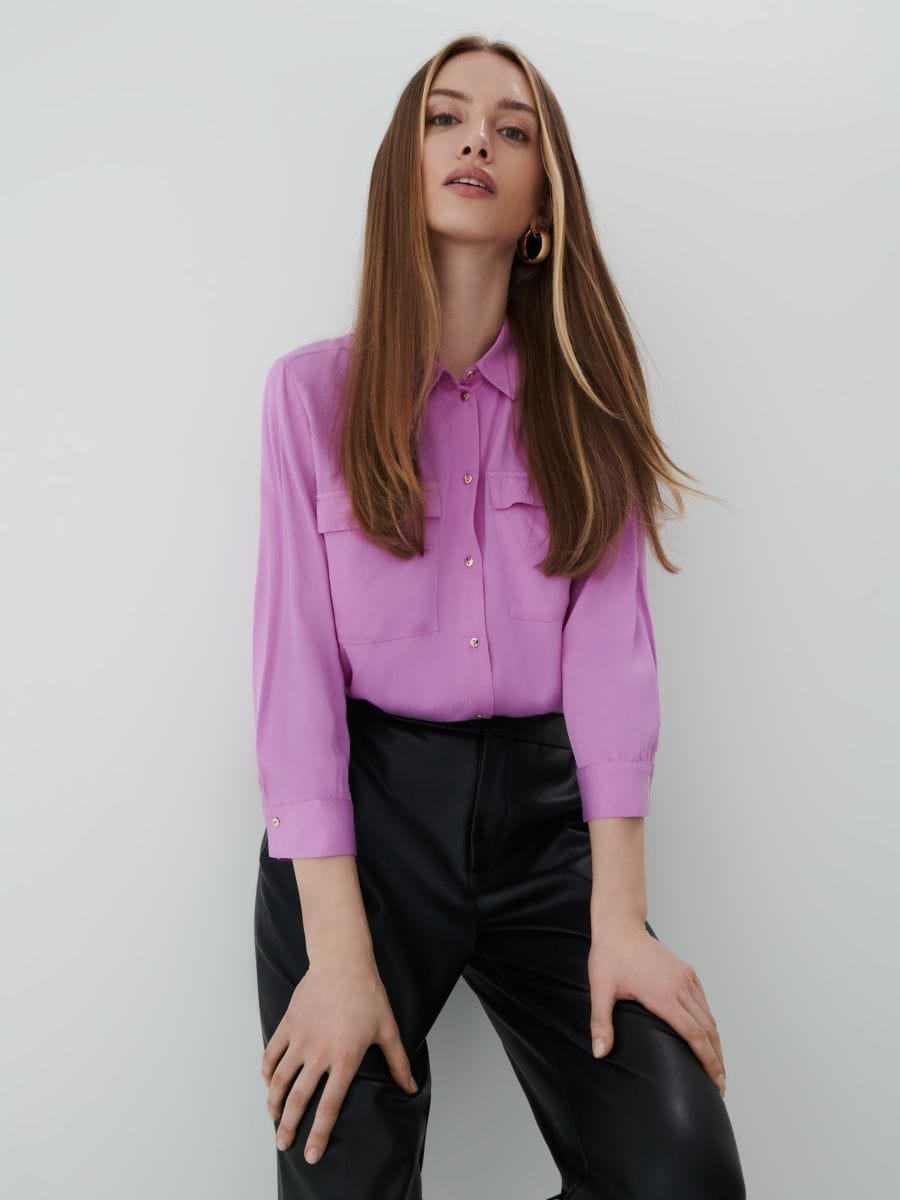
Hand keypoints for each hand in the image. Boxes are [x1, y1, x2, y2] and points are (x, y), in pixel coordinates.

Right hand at [261, 956, 417, 1162]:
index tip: (312, 1153)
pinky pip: (271, 1054)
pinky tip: (269, 1084)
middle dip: (289, 1127)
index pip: (329, 1106)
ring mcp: (300, 1038)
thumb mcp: (388, 1029)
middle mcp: (319, 1053)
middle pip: (298, 1099)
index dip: (319, 1133)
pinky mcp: (288, 1024)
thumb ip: (398, 1062)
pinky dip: (266, 1072)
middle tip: (284, 1145)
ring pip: (279, 1080)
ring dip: (273, 1103)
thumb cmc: (368, 994)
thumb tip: (410, 1087)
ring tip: (274, 1119)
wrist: (343, 962)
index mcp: (344, 1058)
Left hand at [587, 918, 726, 1096]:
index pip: (694, 1034)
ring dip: (716, 1043)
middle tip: (719, 1085)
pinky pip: (703, 1002)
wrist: (620, 927)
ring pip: (709, 1016)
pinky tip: (707, 1037)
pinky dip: (709, 1023)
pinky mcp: (687, 972)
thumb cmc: (609, 957)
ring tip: (716, 1067)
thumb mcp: (600, 989)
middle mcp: (680, 986)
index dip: (708, 1061)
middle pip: (708, 1030)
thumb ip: (601, 1023)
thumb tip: (600, 1053)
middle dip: (716, 1059)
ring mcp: (686, 978)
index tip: (716, 1081)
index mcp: (662, 994)